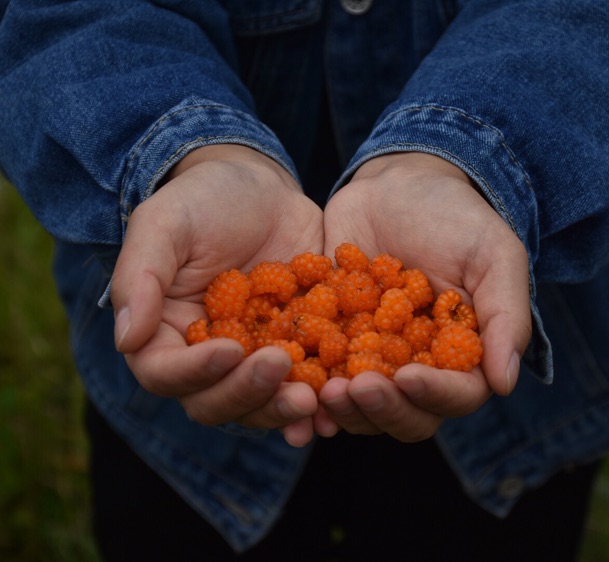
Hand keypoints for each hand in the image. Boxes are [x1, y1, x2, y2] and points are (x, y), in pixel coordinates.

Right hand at [110, 144, 323, 446]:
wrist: (261, 188)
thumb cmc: (203, 200)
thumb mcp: (164, 224)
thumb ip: (139, 277)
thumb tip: (126, 339)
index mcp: (164, 332)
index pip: (165, 373)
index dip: (194, 372)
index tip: (230, 349)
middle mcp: (205, 357)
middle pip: (214, 401)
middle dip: (246, 391)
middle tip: (280, 366)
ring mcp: (252, 358)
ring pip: (259, 404)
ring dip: (282, 406)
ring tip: (313, 396)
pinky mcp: (294, 351)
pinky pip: (304, 386)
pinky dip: (319, 398)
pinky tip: (337, 399)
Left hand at [316, 152, 530, 441]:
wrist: (396, 185)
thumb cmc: (455, 216)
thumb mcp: (493, 254)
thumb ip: (505, 315)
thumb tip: (505, 383)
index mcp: (462, 355)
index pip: (457, 395)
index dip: (434, 395)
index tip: (406, 376)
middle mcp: (419, 367)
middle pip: (406, 416)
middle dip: (381, 408)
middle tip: (353, 387)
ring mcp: (373, 359)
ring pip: (361, 408)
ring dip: (342, 408)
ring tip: (321, 389)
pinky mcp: (333, 344)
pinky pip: (319, 378)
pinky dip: (306, 391)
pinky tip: (291, 389)